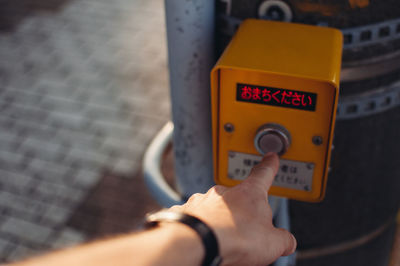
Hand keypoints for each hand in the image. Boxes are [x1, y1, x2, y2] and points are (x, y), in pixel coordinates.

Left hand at [169, 153, 296, 265]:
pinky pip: (195, 218)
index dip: (269, 166)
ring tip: (224, 242)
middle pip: (237, 198)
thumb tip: (287, 241)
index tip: (271, 158)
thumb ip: (283, 239)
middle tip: (245, 233)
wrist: (199, 243)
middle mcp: (224, 192)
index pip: (263, 174)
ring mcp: (202, 201)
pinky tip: (205, 240)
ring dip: (219, 221)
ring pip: (214, 209)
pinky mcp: (185, 213)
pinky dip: (200, 227)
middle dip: (241, 212)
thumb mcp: (272, 243)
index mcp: (249, 194)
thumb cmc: (234, 238)